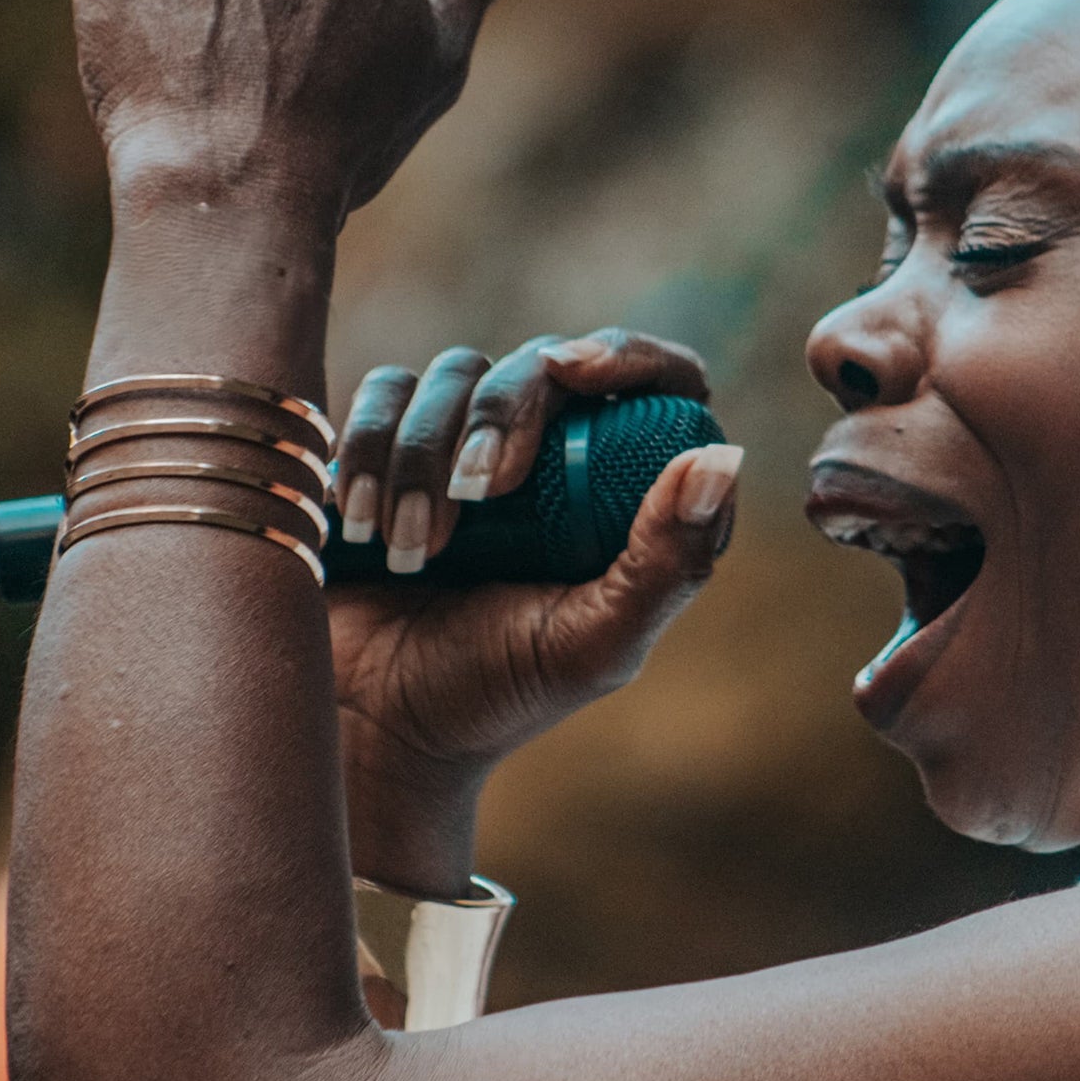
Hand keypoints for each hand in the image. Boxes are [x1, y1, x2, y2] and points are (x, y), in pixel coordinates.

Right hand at [326, 330, 738, 888]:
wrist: (375, 726)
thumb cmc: (498, 693)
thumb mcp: (595, 643)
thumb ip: (667, 564)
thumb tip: (719, 458)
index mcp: (623, 490)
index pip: (657, 381)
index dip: (626, 354)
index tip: (573, 371)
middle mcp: (553, 451)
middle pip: (544, 364)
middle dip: (505, 413)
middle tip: (479, 495)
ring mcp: (469, 442)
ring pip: (456, 374)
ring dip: (426, 453)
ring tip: (414, 550)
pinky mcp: (389, 444)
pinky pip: (383, 392)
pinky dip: (369, 445)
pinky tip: (360, 524)